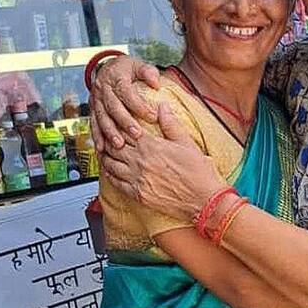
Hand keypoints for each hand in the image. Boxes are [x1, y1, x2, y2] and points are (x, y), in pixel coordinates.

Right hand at [90, 55, 160, 151]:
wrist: (107, 69)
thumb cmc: (126, 69)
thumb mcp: (138, 65)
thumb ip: (148, 72)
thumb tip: (156, 82)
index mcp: (115, 77)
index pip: (127, 92)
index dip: (139, 105)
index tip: (153, 116)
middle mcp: (102, 89)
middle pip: (113, 107)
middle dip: (125, 122)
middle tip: (137, 134)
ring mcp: (95, 100)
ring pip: (101, 118)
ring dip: (110, 132)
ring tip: (119, 145)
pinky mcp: (92, 110)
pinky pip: (93, 124)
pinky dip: (97, 137)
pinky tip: (102, 149)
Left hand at [100, 103, 226, 220]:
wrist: (203, 199)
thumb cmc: (197, 172)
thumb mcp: (186, 143)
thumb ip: (171, 124)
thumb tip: (162, 107)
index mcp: (151, 146)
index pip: (125, 130)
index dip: (118, 124)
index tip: (116, 121)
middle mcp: (140, 161)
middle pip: (114, 146)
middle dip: (108, 140)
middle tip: (105, 136)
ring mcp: (136, 179)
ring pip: (110, 164)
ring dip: (106, 157)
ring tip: (105, 152)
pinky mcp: (137, 194)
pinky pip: (116, 182)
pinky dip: (110, 175)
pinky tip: (110, 171)